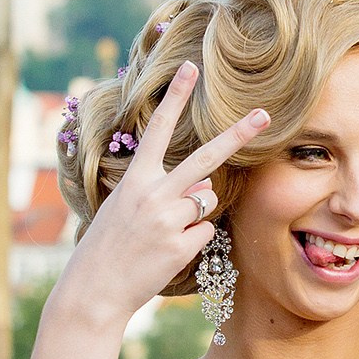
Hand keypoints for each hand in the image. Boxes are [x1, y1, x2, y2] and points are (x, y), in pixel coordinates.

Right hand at [55, 62, 265, 326]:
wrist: (93, 290)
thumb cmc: (109, 246)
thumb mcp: (127, 208)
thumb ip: (166, 191)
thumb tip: (205, 186)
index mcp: (134, 179)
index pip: (158, 129)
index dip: (174, 97)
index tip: (190, 68)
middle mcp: (153, 194)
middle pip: (206, 158)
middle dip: (238, 134)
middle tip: (265, 114)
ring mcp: (169, 220)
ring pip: (206, 200)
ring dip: (194, 213)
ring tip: (161, 233)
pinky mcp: (181, 246)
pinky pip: (205, 232)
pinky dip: (193, 240)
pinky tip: (166, 252)